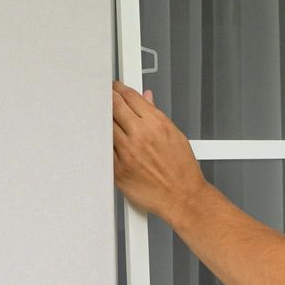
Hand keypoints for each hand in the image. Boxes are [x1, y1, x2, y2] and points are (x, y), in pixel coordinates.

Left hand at [112, 81, 205, 217]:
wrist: (182, 196)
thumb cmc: (182, 170)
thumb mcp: (175, 136)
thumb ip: (157, 116)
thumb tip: (147, 101)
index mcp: (157, 124)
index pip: (131, 97)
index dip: (119, 89)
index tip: (115, 88)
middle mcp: (140, 135)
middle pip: (114, 106)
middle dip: (107, 98)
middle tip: (104, 96)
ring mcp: (127, 152)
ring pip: (105, 126)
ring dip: (102, 119)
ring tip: (102, 117)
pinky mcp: (118, 168)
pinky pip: (104, 150)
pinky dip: (102, 142)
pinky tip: (103, 139)